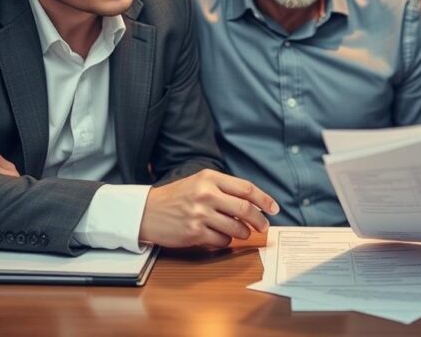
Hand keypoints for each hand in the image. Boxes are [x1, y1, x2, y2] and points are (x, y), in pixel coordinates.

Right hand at [139, 169, 279, 248]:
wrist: (146, 211)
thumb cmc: (177, 197)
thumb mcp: (199, 183)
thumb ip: (224, 189)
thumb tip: (253, 204)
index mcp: (209, 178)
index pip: (246, 188)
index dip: (264, 199)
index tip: (274, 208)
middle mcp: (206, 194)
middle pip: (245, 209)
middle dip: (259, 220)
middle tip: (264, 226)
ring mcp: (200, 214)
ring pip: (236, 228)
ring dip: (244, 233)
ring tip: (242, 232)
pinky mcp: (194, 233)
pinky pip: (221, 241)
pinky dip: (226, 242)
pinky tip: (220, 237)